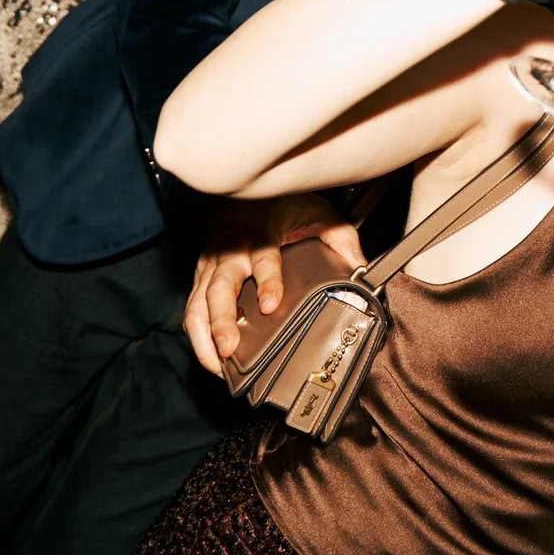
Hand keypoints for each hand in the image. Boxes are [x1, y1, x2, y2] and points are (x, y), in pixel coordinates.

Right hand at [184, 194, 366, 378]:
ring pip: (198, 304)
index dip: (268, 281)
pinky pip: (193, 310)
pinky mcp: (201, 279)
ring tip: (218, 366)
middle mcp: (230, 253)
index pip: (263, 259)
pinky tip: (212, 360)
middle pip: (220, 288)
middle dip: (222, 319)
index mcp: (260, 235)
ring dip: (205, 336)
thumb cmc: (280, 204)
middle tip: (230, 348)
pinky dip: (198, 337)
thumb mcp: (316, 211)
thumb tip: (360, 270)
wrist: (240, 188)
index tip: (272, 305)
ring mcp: (210, 267)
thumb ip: (339, 238)